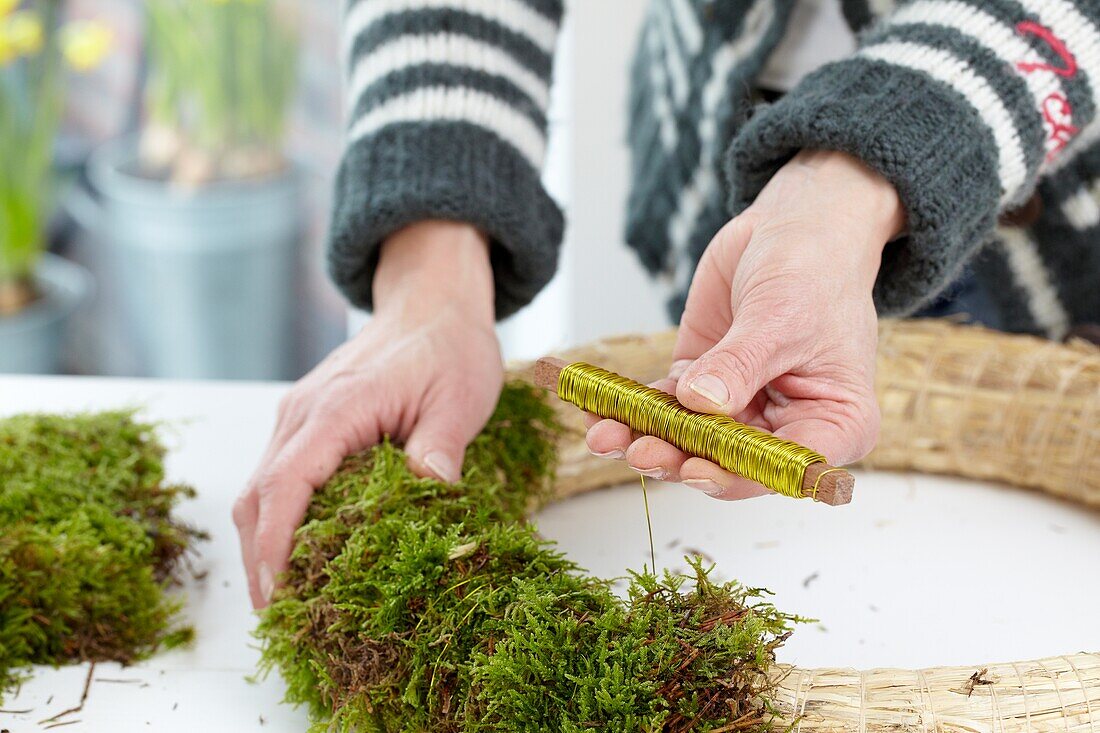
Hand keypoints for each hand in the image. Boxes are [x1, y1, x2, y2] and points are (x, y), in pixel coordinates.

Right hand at [233, 221, 501, 607]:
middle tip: (281, 618)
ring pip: (260, 488)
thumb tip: (430, 491)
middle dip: (259, 560)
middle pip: (257, 495)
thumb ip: (441, 446)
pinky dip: (279, 518)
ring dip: (264, 543)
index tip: (278, 595)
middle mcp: (303, 412)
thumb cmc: (449, 346)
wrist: (432, 302)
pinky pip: (278, 474)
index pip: (286, 485)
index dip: (275, 546)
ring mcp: (298, 415)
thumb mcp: (460, 397)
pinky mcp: (306, 421)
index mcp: (337, 408)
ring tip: (287, 599)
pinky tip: (303, 551)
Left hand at [587, 150, 904, 498]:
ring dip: (646, 440)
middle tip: (639, 450)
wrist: (793, 228)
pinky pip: (665, 407)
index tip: (695, 467)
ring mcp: (739, 410)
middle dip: (679, 457)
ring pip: (690, 440)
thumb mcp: (779, 317)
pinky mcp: (701, 386)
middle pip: (729, 461)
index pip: (786, 468)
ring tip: (604, 436)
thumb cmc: (814, 270)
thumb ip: (739, 364)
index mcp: (835, 424)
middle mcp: (786, 428)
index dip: (739, 476)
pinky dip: (631, 409)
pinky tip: (597, 409)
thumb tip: (700, 402)